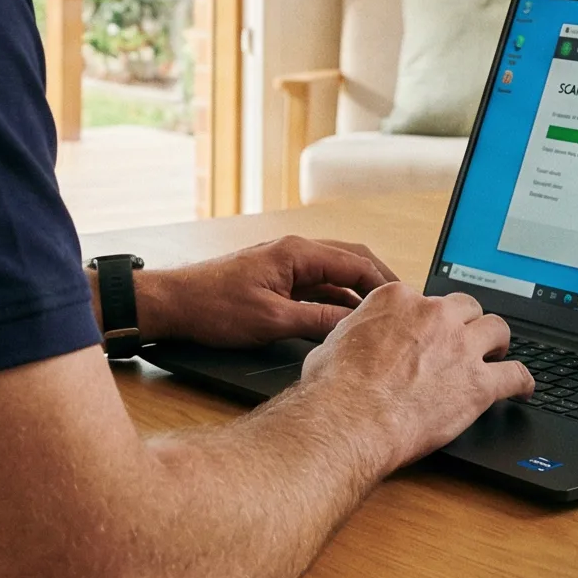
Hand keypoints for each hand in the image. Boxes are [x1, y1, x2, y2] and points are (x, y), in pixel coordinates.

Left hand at [134, 236, 398, 346]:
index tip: (403, 303)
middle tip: (400, 307)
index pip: (355, 262)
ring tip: (378, 317)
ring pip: (333, 275)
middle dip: (377, 284)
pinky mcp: (275, 279)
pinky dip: (333, 300)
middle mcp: (294, 252)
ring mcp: (284, 264)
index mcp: (297, 252)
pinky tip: (344, 321)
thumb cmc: (214, 306)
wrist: (174, 304)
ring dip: (355, 293)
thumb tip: (353, 326)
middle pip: (350, 261)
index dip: (383, 284)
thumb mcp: (272, 320)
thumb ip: (317, 321)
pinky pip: (315, 286)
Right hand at [293, 284, 533, 467]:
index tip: (427, 332)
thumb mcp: (333, 343)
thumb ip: (355, 333)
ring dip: (497, 342)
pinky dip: (523, 382)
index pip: (424, 298)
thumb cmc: (334, 387)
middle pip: (466, 307)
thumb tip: (351, 342)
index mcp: (398, 300)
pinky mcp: (479, 383)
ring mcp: (460, 346)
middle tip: (464, 341)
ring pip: (497, 329)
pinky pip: (516, 374)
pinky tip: (524, 389)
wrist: (351, 418)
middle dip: (467, 323)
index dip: (427, 319)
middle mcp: (434, 315)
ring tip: (496, 356)